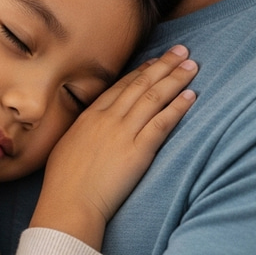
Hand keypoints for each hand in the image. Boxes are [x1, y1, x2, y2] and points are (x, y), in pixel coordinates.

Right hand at [30, 46, 197, 249]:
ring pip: (153, 97)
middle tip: (181, 50)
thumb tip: (89, 129)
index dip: (141, 72)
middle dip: (163, 65)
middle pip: (140, 85)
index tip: (155, 61)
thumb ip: (82, 132)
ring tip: (192, 65)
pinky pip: (162, 123)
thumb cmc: (63, 184)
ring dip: (175, 78)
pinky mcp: (138, 150)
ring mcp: (122, 132)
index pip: (121, 87)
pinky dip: (178, 107)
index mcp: (89, 116)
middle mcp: (107, 118)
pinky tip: (192, 95)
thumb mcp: (66, 147)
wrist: (68, 204)